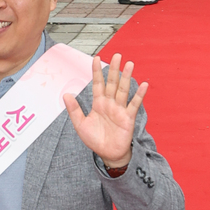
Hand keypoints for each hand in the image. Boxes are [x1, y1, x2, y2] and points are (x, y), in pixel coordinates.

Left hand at [64, 53, 145, 167]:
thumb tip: (66, 95)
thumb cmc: (95, 140)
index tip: (96, 58)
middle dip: (114, 69)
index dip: (97, 71)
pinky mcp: (128, 118)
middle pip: (112, 83)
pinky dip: (139, 95)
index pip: (98, 84)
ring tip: (129, 64)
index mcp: (98, 103)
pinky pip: (134, 104)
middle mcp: (110, 103)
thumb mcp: (80, 125)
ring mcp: (120, 109)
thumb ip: (74, 110)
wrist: (107, 154)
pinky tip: (143, 85)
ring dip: (126, 77)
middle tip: (117, 55)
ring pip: (123, 90)